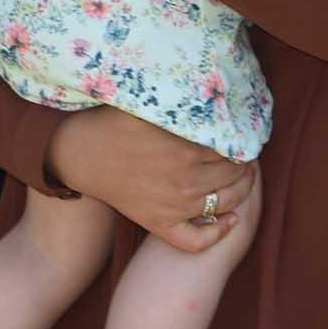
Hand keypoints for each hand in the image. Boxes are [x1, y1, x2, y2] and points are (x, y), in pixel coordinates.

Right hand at [44, 107, 254, 253]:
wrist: (81, 154)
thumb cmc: (115, 121)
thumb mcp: (150, 104)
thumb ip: (183, 100)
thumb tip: (214, 88)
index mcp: (187, 149)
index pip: (234, 148)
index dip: (243, 141)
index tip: (243, 134)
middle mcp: (186, 181)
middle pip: (236, 176)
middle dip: (246, 165)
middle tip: (246, 154)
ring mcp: (175, 206)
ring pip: (226, 204)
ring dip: (242, 192)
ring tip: (244, 177)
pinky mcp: (160, 224)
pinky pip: (197, 240)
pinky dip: (217, 233)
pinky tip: (230, 220)